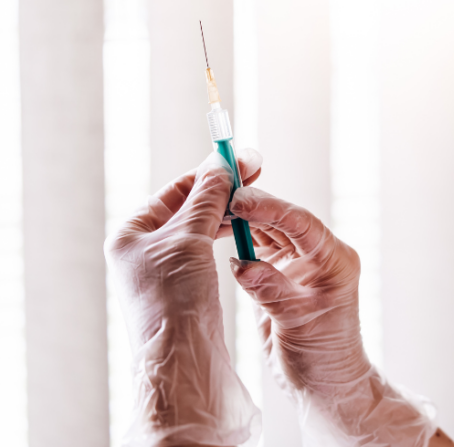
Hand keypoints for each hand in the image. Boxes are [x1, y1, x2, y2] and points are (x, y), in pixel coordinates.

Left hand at [104, 151, 262, 446]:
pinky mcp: (188, 287)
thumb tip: (220, 164)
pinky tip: (245, 229)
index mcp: (131, 234)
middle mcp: (145, 249)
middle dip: (222, 191)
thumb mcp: (189, 239)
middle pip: (189, 207)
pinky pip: (209, 250)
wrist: (181, 361)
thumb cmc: (174, 299)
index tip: (240, 160)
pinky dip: (227, 235)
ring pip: (202, 228)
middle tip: (255, 173)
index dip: (209, 173)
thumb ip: (206, 199)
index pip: (175, 190)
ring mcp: (167, 269)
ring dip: (227, 212)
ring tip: (255, 200)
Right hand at [224, 187, 436, 446]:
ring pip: (269, 230)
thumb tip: (240, 263)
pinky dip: (239, 238)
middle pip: (282, 220)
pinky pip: (259, 247)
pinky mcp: (281, 273)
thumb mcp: (298, 323)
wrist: (325, 384)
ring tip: (211, 207)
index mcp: (335, 261)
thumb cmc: (324, 357)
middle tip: (217, 194)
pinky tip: (218, 230)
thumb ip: (271, 290)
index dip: (270, 207)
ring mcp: (301, 262)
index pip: (302, 223)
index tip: (240, 200)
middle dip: (251, 206)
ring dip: (242, 218)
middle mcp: (320, 255)